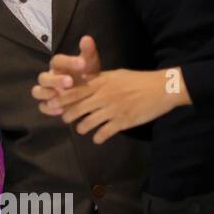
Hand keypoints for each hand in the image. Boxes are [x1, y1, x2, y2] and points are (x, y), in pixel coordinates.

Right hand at [32, 35, 102, 111]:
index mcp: (59, 66)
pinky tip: (61, 110)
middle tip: (70, 82)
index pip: (57, 60)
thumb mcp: (90, 63)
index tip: (82, 63)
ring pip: (37, 91)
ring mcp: (47, 91)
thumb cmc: (87, 75)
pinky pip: (42, 107)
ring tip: (58, 96)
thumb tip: (87, 38)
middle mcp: (50, 77)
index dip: (68, 61)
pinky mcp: (49, 105)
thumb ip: (88, 52)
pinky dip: (48, 109)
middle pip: (43, 77)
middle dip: (55, 80)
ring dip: (46, 93)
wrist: (91, 93)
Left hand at [46, 67, 190, 143]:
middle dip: (68, 116)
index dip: (61, 99)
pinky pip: (104, 133)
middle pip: (77, 108)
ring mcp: (113, 109)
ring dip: (82, 128)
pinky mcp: (123, 121)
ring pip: (88, 122)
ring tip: (81, 129)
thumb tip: (84, 81)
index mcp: (101, 82)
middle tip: (66, 119)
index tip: (52, 105)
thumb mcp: (116, 75)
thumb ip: (99, 79)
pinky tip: (97, 138)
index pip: (74, 91)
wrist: (162, 88)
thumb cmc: (138, 80)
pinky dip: (98, 137)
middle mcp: (104, 96)